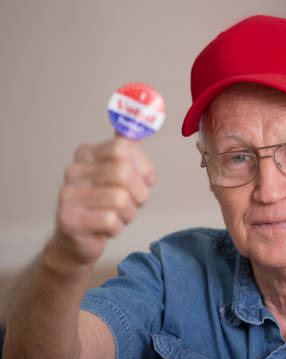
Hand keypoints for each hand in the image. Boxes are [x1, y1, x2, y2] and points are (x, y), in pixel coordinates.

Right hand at [53, 136, 155, 265]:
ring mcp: (68, 194)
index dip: (142, 166)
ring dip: (129, 213)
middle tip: (132, 202)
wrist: (78, 240)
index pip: (123, 147)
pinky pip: (111, 221)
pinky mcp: (69, 220)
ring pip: (120, 199)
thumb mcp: (123, 172)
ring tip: (118, 216)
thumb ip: (133, 148)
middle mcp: (73, 170)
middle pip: (124, 173)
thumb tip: (145, 118)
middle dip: (139, 193)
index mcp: (87, 153)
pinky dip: (117, 228)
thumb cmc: (106, 204)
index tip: (143, 178)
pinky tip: (106, 228)